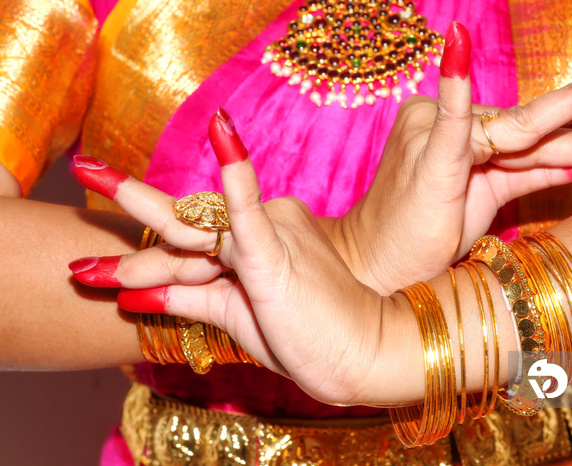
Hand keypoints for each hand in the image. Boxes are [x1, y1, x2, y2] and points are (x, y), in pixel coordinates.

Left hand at [71, 129, 397, 406]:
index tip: (102, 270)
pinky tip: (221, 132)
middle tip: (84, 168)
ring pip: (193, 228)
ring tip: (87, 172)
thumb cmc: (310, 337)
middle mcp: (261, 227)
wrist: (363, 355)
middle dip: (131, 195)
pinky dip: (234, 176)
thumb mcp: (237, 317)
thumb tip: (137, 298)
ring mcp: (269, 236)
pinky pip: (246, 213)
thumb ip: (189, 299)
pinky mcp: (275, 254)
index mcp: (257, 240)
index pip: (193, 241)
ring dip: (137, 209)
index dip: (145, 258)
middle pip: (187, 217)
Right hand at [335, 22, 571, 293]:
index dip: (570, 134)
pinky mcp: (425, 155)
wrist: (379, 267)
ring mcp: (430, 134)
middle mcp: (440, 122)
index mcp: (455, 130)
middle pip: (522, 127)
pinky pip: (449, 118)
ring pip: (513, 134)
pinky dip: (455, 83)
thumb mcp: (489, 197)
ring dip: (569, 137)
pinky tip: (457, 42)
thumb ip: (533, 174)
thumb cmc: (426, 234)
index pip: (521, 129)